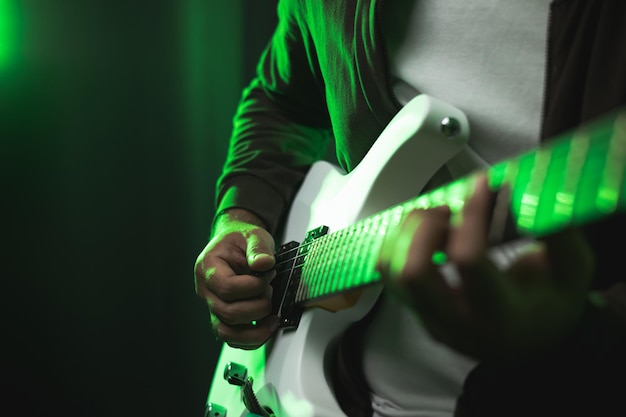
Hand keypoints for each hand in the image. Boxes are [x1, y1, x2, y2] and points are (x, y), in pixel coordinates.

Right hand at [194, 209, 278, 349]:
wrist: (234, 245)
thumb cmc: (240, 241)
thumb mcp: (253, 235)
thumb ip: (259, 248)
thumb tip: (264, 264)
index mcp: (208, 267)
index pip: (226, 287)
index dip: (252, 287)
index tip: (267, 277)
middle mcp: (206, 290)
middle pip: (227, 313)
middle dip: (257, 307)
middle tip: (270, 293)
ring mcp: (212, 306)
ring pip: (226, 332)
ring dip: (254, 331)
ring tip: (272, 319)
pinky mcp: (222, 317)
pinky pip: (231, 338)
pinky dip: (250, 340)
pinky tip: (267, 328)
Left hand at [377, 175, 594, 360]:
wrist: (530, 341)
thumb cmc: (550, 304)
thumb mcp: (572, 271)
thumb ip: (559, 233)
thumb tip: (529, 193)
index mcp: (501, 313)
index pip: (468, 259)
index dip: (471, 214)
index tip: (481, 184)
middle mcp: (458, 321)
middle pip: (413, 271)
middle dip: (424, 226)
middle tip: (447, 208)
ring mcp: (431, 318)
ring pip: (392, 272)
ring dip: (405, 232)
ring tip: (433, 216)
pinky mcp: (416, 310)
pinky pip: (388, 274)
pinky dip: (396, 243)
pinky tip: (421, 230)